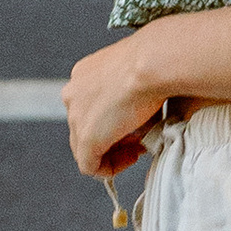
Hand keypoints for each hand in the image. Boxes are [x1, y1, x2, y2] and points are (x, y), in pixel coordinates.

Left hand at [65, 34, 169, 178]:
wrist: (153, 62)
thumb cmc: (155, 62)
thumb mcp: (140, 75)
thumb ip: (133, 94)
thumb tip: (144, 117)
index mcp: (85, 73)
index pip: (90, 107)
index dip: (114, 121)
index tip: (135, 125)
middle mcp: (74, 92)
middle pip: (86, 127)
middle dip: (113, 138)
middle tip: (138, 139)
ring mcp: (77, 116)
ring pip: (85, 148)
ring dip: (112, 152)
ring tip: (138, 148)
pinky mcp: (87, 138)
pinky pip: (90, 166)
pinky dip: (110, 168)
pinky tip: (130, 159)